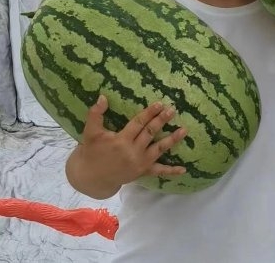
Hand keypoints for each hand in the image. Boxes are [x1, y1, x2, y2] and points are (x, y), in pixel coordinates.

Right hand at [67, 95, 186, 196]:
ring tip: (184, 130)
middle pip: (150, 133)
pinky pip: (158, 172)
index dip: (149, 113)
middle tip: (172, 110)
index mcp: (121, 141)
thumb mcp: (90, 132)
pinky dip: (171, 171)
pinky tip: (183, 170)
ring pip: (159, 149)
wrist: (91, 178)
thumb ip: (96, 114)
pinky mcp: (142, 172)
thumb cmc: (91, 152)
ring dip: (172, 140)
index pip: (138, 123)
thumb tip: (103, 97)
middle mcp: (133, 152)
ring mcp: (139, 163)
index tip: (159, 104)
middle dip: (161, 121)